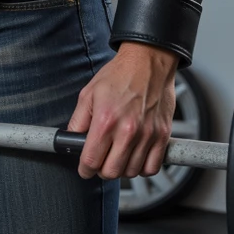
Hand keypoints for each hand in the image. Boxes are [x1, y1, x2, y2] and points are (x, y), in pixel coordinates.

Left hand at [66, 41, 177, 180]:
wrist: (148, 61)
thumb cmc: (120, 74)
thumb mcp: (88, 93)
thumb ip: (78, 121)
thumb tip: (70, 140)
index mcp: (105, 121)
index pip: (91, 161)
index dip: (85, 169)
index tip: (85, 168)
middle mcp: (127, 131)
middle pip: (111, 172)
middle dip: (102, 170)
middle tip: (101, 160)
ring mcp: (147, 135)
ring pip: (131, 172)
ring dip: (122, 168)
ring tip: (118, 155)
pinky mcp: (162, 135)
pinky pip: (152, 167)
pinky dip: (142, 167)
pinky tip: (136, 156)